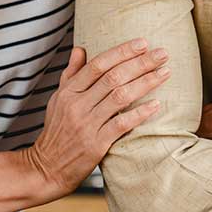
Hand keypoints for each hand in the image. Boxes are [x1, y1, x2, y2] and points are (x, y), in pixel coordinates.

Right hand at [27, 39, 169, 200]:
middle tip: (162, 54)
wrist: (46, 169)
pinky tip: (157, 105)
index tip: (142, 43)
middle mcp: (77, 104)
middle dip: (140, 63)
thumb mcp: (58, 99)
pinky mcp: (96, 144)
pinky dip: (140, 113)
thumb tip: (80, 48)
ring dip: (145, 83)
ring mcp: (87, 124)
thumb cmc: (57, 131)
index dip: (121, 52)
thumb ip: (71, 73)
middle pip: (113, 77)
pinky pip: (121, 124)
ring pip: (120, 97)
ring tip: (165, 73)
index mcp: (69, 91)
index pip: (98, 64)